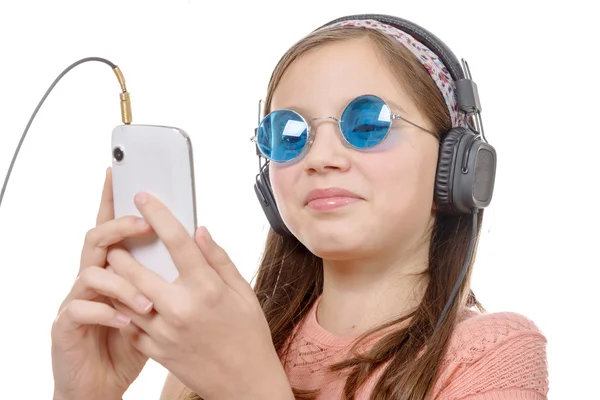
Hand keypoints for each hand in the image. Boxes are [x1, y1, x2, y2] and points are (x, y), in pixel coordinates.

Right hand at [51, 169, 154, 399]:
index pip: (113, 229)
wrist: (100, 386)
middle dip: (119, 229)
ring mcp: (78, 300)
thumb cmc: (132, 344)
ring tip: (148, 300)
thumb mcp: (158, 308)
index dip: (111, 200)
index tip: (118, 173)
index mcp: (116, 271)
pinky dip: (106, 312)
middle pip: (97, 240)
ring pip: (91, 273)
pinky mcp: (67, 325)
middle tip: (143, 225)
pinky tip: (128, 320)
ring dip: (121, 282)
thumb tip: (196, 237)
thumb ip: (170, 274)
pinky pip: (81, 309)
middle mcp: (94, 279)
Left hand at [106, 192, 292, 399]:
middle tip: (118, 239)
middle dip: (120, 249)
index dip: (157, 214)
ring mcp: (164, 333)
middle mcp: (181, 309)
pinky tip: (130, 301)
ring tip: (116, 267)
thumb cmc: (249, 336)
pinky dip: (125, 309)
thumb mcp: (243, 293)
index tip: (143, 197)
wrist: (244, 383)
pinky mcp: (154, 351)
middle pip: (135, 269)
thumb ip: (219, 260)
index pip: (177, 242)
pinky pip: (128, 324)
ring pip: (123, 297)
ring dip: (115, 278)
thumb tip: (199, 231)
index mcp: (206, 289)